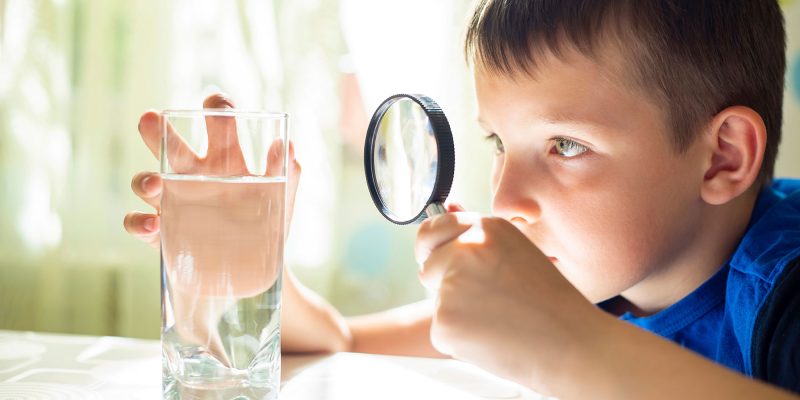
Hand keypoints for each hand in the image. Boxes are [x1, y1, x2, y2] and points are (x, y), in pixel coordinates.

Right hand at [123, 93, 300, 249]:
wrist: (256, 271)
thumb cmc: (267, 226)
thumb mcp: (282, 200)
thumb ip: (288, 172)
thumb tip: (286, 144)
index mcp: (225, 160)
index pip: (217, 124)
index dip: (216, 108)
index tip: (216, 102)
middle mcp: (193, 177)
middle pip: (169, 146)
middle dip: (155, 130)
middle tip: (150, 118)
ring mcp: (173, 204)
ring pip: (146, 182)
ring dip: (144, 180)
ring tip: (156, 184)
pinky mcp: (162, 234)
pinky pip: (140, 223)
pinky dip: (140, 222)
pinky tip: (153, 223)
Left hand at [415, 210, 598, 392]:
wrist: (570, 345)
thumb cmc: (550, 303)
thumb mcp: (518, 253)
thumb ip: (479, 237)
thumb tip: (447, 205)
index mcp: (486, 228)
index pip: (432, 229)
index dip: (430, 247)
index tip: (431, 256)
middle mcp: (466, 249)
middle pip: (428, 266)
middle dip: (443, 283)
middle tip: (483, 300)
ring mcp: (453, 284)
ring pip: (437, 301)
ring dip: (458, 313)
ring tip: (499, 319)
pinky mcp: (446, 320)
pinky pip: (442, 330)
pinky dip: (461, 339)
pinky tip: (493, 338)